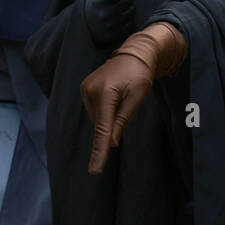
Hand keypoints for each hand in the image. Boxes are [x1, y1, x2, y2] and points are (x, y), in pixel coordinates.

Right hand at [81, 53, 153, 173]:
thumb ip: (122, 120)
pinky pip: (94, 109)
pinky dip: (104, 110)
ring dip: (108, 116)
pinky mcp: (84, 87)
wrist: (135, 53)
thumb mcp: (137, 98)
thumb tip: (112, 142)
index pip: (102, 130)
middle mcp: (91, 91)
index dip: (100, 151)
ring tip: (121, 95)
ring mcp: (85, 88)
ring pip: (97, 118)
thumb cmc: (140, 75)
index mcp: (105, 93)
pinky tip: (113, 94)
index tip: (95, 170)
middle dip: (112, 123)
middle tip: (127, 102)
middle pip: (100, 124)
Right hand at [82, 0, 150, 46]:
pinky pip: (130, 24)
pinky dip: (128, 19)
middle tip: (119, 0)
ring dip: (129, 8)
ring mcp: (109, 26)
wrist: (80, 24)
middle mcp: (105, 13)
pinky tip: (118, 19)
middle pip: (129, 1)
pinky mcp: (112, 35)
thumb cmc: (93, 1)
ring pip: (131, 12)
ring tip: (117, 9)